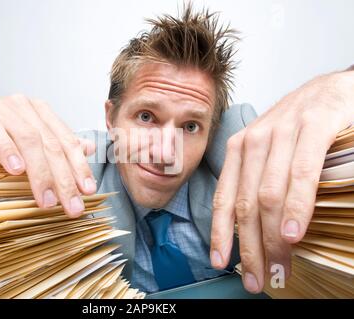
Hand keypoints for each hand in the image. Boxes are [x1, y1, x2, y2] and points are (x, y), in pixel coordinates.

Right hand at [0, 94, 96, 216]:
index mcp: (41, 112)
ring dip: (40, 173)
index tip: (87, 191)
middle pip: (51, 145)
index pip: (67, 141)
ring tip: (46, 200)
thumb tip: (89, 148)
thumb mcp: (29, 140)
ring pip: (29, 140)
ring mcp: (1, 108)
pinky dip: (7, 150)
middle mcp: (25, 107)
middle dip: (64, 179)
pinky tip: (15, 170)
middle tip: (71, 206)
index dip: (79, 167)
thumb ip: (58, 143)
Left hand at [210, 70, 353, 292]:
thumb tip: (252, 228)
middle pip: (245, 205)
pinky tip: (293, 233)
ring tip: (278, 269)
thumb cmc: (299, 126)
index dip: (220, 234)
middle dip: (249, 248)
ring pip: (268, 195)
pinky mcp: (312, 127)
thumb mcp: (268, 154)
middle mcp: (253, 142)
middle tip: (257, 279)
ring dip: (272, 239)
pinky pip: (300, 174)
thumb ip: (256, 183)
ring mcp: (282, 133)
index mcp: (238, 150)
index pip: (223, 199)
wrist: (331, 89)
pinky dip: (296, 207)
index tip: (220, 263)